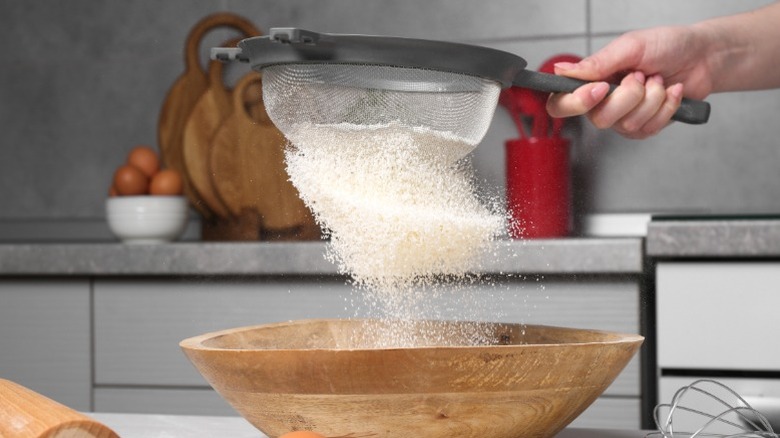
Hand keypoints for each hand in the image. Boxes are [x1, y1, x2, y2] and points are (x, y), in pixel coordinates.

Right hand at [546, 25, 713, 138]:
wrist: (701, 56)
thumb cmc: (666, 45)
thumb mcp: (630, 46)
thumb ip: (597, 62)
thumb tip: (561, 69)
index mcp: (591, 81)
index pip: (561, 104)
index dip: (576, 103)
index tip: (601, 88)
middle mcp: (602, 103)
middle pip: (600, 119)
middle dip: (629, 96)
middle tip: (640, 76)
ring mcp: (623, 119)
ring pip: (628, 124)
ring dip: (652, 98)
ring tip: (658, 80)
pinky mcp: (645, 128)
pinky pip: (650, 128)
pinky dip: (666, 106)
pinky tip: (670, 91)